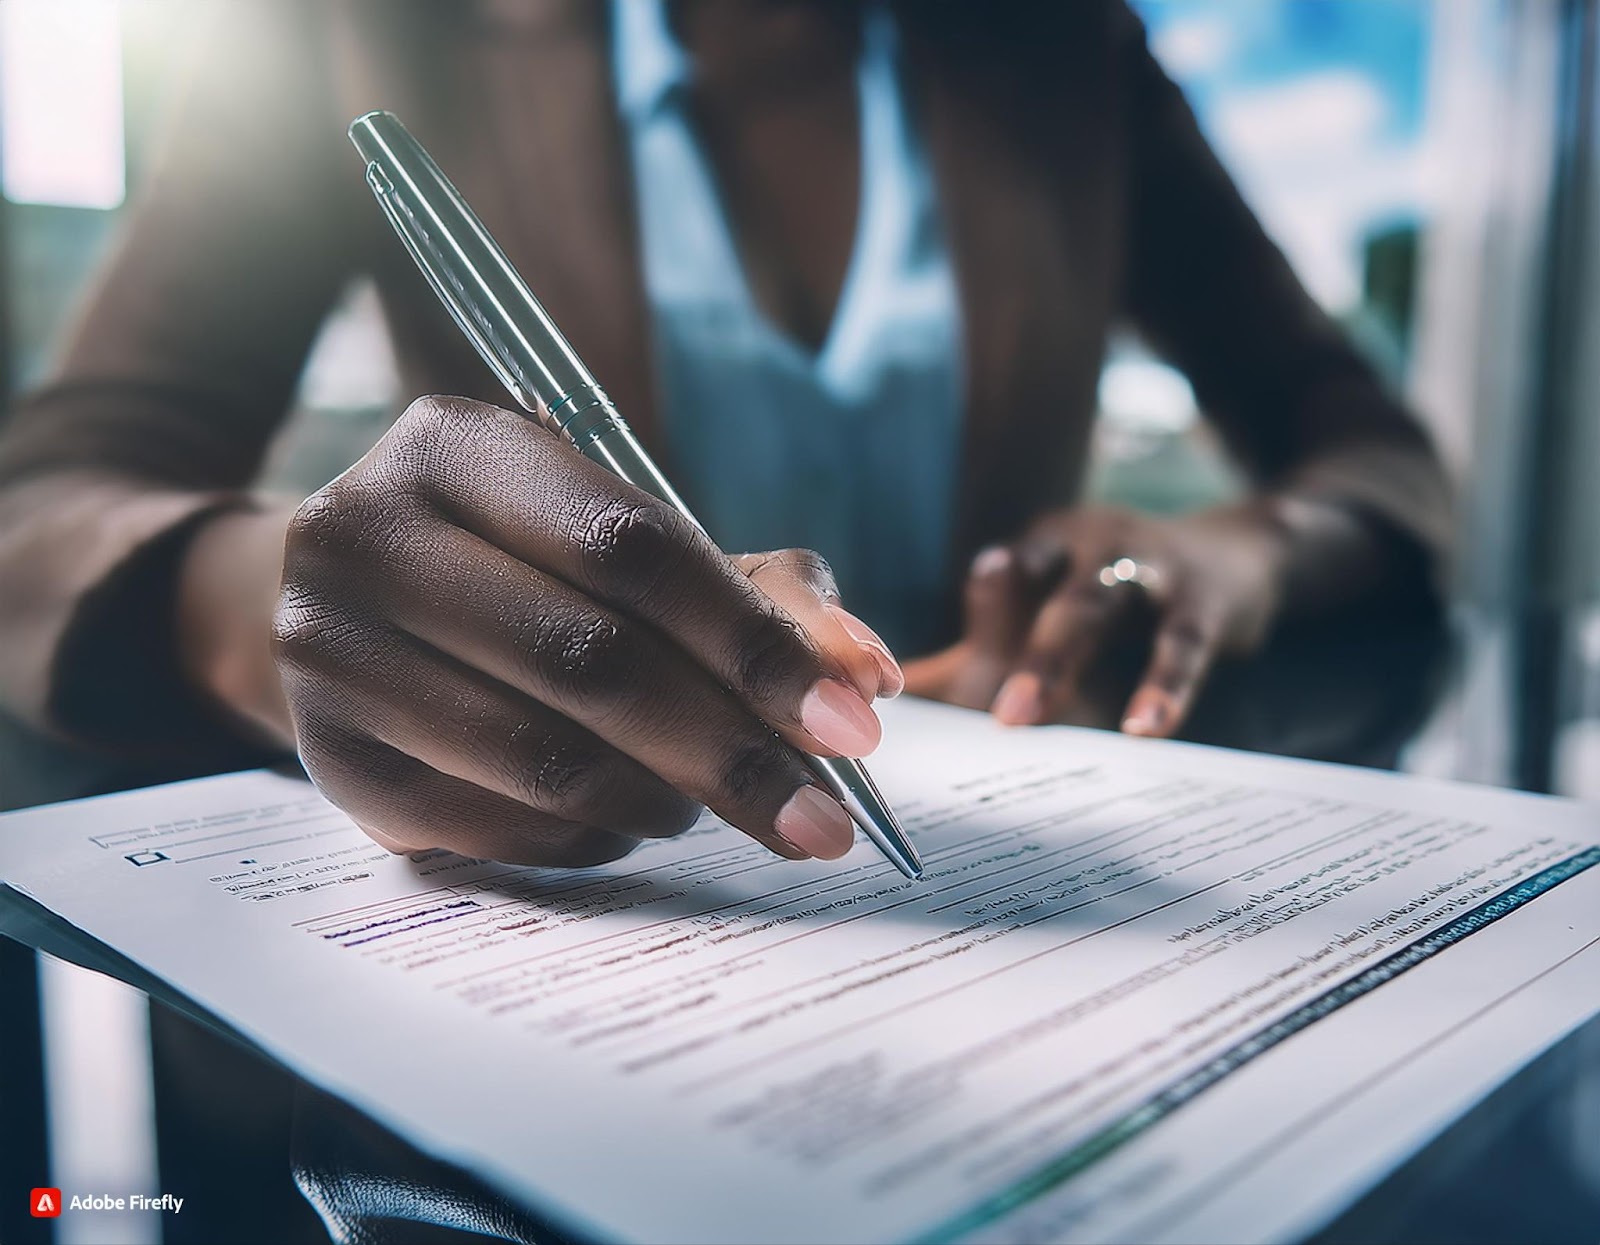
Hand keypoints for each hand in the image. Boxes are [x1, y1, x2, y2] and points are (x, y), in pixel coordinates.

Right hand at [186, 396, 902, 867]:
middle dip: (732, 752)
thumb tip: (863, 674)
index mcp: (459, 448)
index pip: (631, 548)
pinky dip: (593, 839)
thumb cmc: (530, 567)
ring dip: (667, 801)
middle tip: (824, 820)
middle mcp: (369, 537)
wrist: (358, 608)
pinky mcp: (334, 765)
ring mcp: (331, 657)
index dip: (752, 641)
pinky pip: (500, 830)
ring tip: (716, 802)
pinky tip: (627, 819)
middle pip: (591, 663)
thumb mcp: (630, 541)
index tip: (853, 720)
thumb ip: (758, 593)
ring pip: (545, 761)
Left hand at [903, 504, 1289, 737]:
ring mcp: (1144, 562)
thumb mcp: (1059, 605)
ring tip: (1018, 718)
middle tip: (962, 707)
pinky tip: (1144, 727)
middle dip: (994, 645)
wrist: (1244, 558)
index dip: (944, 630)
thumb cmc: (1125, 598)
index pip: (994, 579)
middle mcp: (1085, 543)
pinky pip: (1179, 642)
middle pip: (1035, 590)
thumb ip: (984, 646)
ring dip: (1049, 659)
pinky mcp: (1203, 598)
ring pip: (1090, 605)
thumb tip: (897, 697)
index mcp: (1044, 547)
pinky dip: (1162, 684)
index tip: (909, 670)